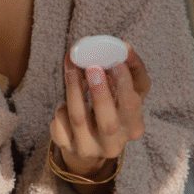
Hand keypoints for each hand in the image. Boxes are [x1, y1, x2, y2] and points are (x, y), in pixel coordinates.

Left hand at [50, 47, 150, 176]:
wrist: (93, 140)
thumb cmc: (115, 107)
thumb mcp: (129, 90)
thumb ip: (131, 67)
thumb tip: (126, 46)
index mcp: (133, 127)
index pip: (132, 106)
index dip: (124, 84)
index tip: (116, 61)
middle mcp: (113, 143)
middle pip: (107, 122)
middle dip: (100, 93)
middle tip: (92, 67)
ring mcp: (88, 148)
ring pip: (79, 119)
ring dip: (74, 88)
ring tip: (72, 66)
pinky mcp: (67, 146)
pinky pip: (60, 126)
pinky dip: (60, 108)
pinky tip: (64, 98)